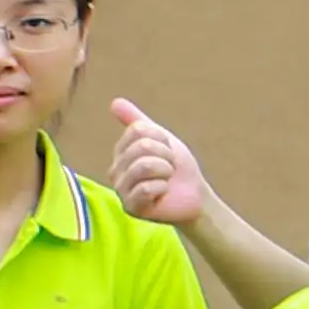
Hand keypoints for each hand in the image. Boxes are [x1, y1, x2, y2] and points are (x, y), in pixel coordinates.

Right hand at [103, 96, 208, 228]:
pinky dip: (162, 188)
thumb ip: (137, 121)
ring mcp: (121, 190)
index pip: (138, 130)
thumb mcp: (160, 138)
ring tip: (166, 180)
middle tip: (168, 168)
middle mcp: (115, 170)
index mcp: (120, 152)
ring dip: (165, 171)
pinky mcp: (130, 207)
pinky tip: (162, 194)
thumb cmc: (176, 167)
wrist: (194, 194)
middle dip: (165, 155)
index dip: (161, 138)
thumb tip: (115, 102)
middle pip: (142, 146)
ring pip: (144, 166)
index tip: (166, 151)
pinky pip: (146, 188)